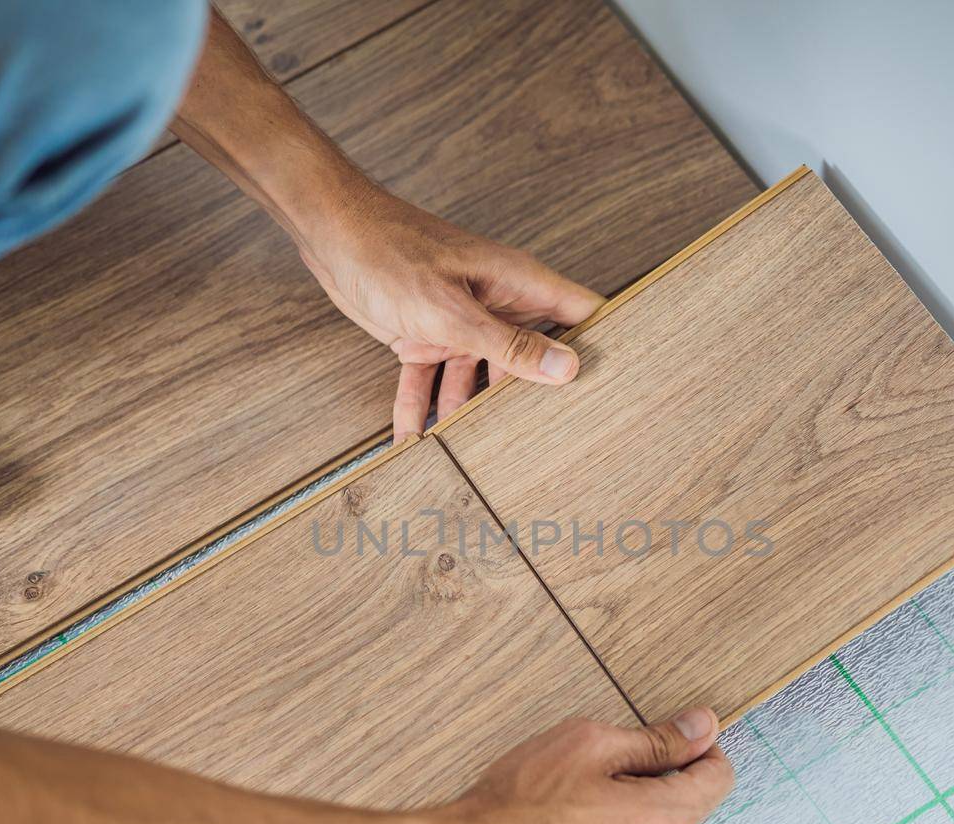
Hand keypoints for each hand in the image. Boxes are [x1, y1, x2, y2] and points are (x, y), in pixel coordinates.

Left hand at [294, 180, 604, 440]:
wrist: (330, 236)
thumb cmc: (391, 255)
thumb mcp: (453, 312)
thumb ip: (509, 345)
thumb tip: (567, 369)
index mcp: (516, 284)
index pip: (581, 313)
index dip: (604, 344)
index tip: (623, 385)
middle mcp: (495, 304)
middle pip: (531, 358)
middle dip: (535, 398)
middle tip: (550, 442)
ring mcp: (461, 322)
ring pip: (479, 379)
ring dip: (470, 414)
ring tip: (475, 456)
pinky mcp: (426, 335)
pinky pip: (431, 380)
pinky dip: (420, 408)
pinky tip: (411, 443)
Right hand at [396, 707, 732, 823]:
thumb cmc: (519, 802)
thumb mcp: (587, 746)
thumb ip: (655, 739)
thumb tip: (704, 726)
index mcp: (665, 821)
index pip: (718, 777)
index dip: (699, 746)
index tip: (668, 732)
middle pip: (685, 806)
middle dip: (655, 779)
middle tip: (597, 765)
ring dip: (630, 811)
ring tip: (572, 801)